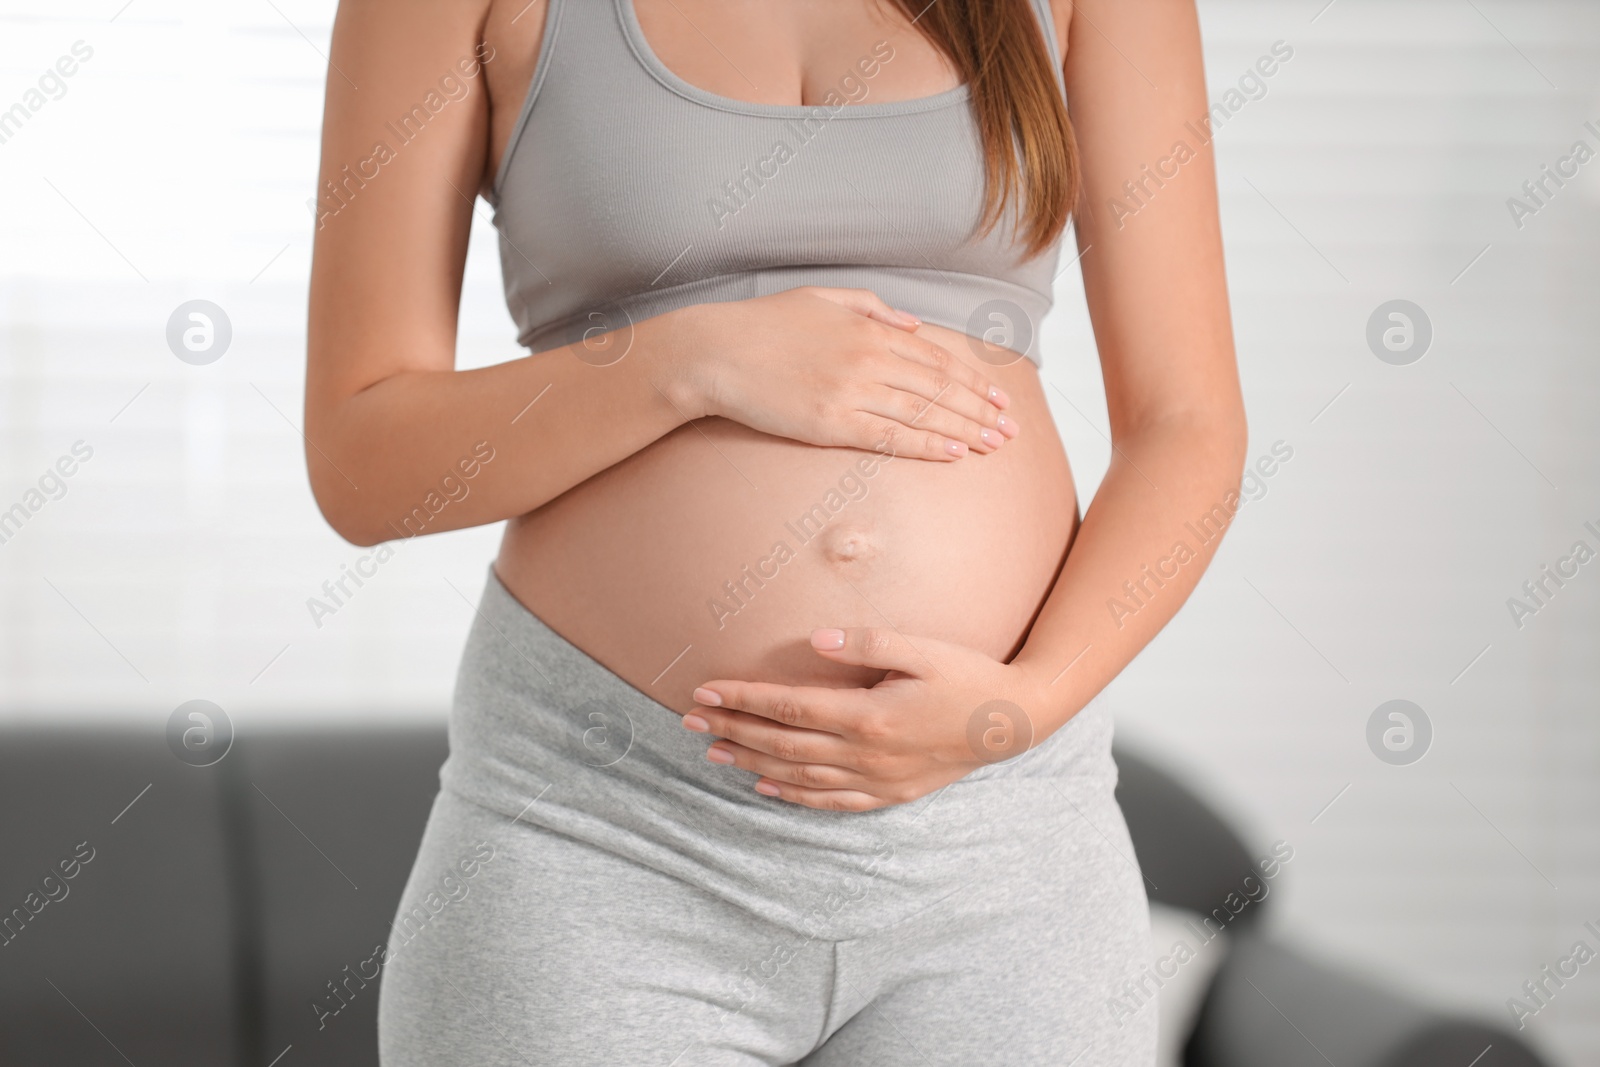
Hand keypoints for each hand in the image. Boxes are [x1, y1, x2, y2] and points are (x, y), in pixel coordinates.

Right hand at [670, 287, 1019, 461]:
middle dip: (981, 409)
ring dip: (965, 429)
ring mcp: (852, 392)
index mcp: (870, 330)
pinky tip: (955, 452)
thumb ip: (871, 308)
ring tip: (994, 445)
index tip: (999, 397)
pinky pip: (891, 438)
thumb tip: (911, 325)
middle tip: (1012, 429)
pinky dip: (927, 445)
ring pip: (924, 413)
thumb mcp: (821, 298)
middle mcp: (870, 359)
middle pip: (940, 388)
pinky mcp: (831, 423)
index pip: (937, 359)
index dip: (973, 380)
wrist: (715, 353)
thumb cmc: (762, 325)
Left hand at [682, 627, 1053, 810]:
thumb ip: (868, 643)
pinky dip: (794, 796)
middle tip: (689, 722)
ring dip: (752, 764)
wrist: (1013, 720)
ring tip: (713, 753)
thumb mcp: (922, 648)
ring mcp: (878, 779)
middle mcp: (866, 754)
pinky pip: (831, 801)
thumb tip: (816, 642)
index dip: (742, 700)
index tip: (704, 692)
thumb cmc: (967, 674)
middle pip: (783, 744)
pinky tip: (768, 787)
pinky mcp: (891, 793)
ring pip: (799, 776)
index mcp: (869, 716)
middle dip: (732, 731)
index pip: (788, 708)